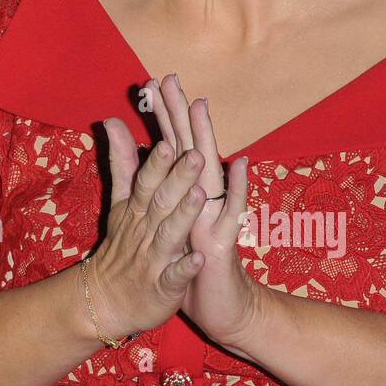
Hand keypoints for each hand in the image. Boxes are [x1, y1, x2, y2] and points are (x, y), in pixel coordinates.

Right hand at [87, 116, 209, 341]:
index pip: (146, 181)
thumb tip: (112, 121)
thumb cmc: (121, 246)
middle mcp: (145, 231)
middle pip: (161, 202)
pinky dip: (185, 268)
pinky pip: (175, 277)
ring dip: (183, 216)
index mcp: (137, 210)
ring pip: (170, 234)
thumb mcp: (119, 203)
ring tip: (200, 196)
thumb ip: (122, 162)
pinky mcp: (164, 287)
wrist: (106, 301)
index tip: (168, 140)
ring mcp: (154, 259)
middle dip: (178, 179)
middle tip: (196, 155)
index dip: (158, 163)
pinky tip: (199, 258)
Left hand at [146, 74, 265, 353]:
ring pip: (212, 170)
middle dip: (178, 114)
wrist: (222, 307)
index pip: (171, 147)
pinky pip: (234, 211)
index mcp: (186, 194)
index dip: (161, 118)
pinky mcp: (226, 240)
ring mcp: (217, 215)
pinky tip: (241, 164)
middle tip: (169, 78)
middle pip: (190, 147)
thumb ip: (151, 189)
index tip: (149, 83)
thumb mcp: (166, 226)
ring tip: (201, 106)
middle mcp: (204, 197)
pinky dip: (238, 188)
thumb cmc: (191, 263)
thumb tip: (144, 156)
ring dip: (207, 139)